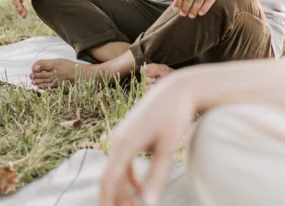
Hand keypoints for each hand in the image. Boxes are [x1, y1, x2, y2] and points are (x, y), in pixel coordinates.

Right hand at [100, 78, 195, 205]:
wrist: (177, 89)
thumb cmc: (175, 116)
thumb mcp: (168, 148)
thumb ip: (157, 176)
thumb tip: (148, 202)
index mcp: (125, 144)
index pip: (109, 180)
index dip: (107, 201)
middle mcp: (119, 140)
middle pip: (111, 178)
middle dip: (118, 200)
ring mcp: (122, 136)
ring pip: (117, 171)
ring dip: (125, 190)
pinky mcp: (129, 134)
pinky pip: (123, 162)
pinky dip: (129, 178)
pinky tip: (140, 189)